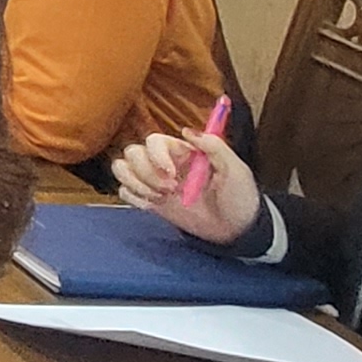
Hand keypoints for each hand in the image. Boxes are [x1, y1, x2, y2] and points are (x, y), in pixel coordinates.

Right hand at [113, 126, 262, 244]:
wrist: (237, 230)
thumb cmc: (239, 197)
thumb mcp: (236, 169)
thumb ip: (214, 146)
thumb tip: (187, 131)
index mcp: (183, 152)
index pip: (154, 141)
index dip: (156, 155)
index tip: (171, 172)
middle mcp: (165, 164)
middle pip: (133, 153)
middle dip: (146, 172)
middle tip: (169, 189)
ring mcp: (155, 182)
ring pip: (122, 168)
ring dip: (136, 183)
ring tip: (160, 197)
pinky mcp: (151, 201)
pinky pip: (124, 191)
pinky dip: (133, 197)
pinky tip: (152, 204)